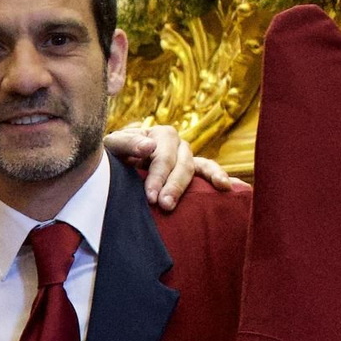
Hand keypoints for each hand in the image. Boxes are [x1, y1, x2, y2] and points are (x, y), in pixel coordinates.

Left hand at [103, 125, 233, 211]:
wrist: (113, 163)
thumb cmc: (111, 154)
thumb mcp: (112, 146)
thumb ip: (127, 143)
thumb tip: (149, 146)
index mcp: (159, 134)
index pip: (162, 155)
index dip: (158, 176)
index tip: (151, 197)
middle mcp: (176, 143)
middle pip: (182, 163)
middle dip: (175, 185)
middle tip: (165, 206)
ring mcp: (185, 156)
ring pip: (197, 167)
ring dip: (202, 181)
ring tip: (215, 191)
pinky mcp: (190, 169)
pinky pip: (207, 170)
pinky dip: (219, 176)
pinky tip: (228, 187)